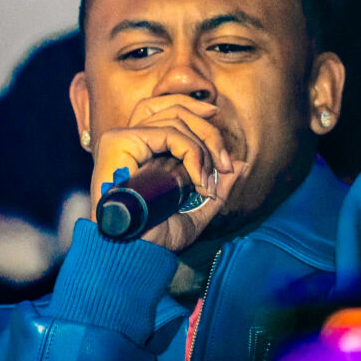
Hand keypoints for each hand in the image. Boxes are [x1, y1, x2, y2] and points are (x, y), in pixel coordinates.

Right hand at [89, 94, 244, 252]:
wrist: (134, 256)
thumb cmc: (156, 238)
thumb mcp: (196, 211)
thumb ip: (216, 188)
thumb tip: (241, 165)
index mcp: (139, 151)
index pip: (161, 108)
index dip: (190, 105)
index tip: (215, 114)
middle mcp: (128, 142)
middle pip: (172, 109)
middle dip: (208, 130)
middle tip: (224, 164)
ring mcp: (120, 140)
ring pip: (173, 118)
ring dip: (203, 146)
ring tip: (208, 180)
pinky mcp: (119, 144)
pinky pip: (168, 134)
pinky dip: (192, 153)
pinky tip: (198, 180)